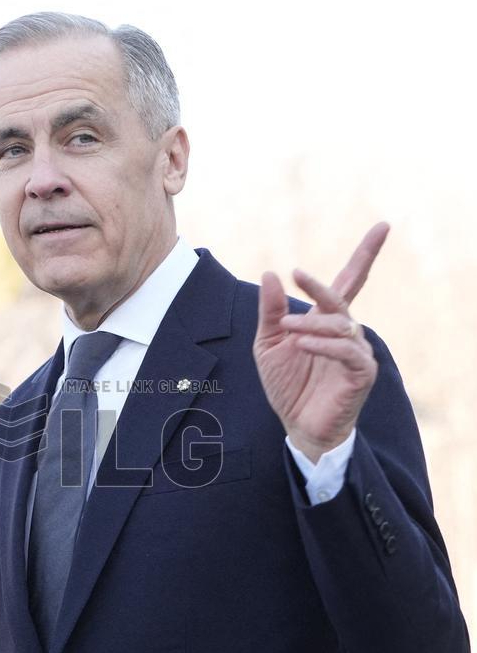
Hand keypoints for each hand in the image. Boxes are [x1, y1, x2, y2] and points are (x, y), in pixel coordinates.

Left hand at [254, 222, 389, 462]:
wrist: (298, 426)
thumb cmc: (287, 385)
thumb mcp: (269, 344)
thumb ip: (271, 311)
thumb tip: (272, 273)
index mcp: (326, 321)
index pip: (350, 281)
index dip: (365, 254)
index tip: (383, 226)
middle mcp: (347, 331)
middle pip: (342, 297)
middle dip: (320, 285)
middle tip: (297, 275)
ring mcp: (357, 352)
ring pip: (340, 324)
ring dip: (311, 323)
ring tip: (287, 329)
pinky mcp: (361, 373)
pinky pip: (346, 350)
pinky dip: (323, 344)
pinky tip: (303, 344)